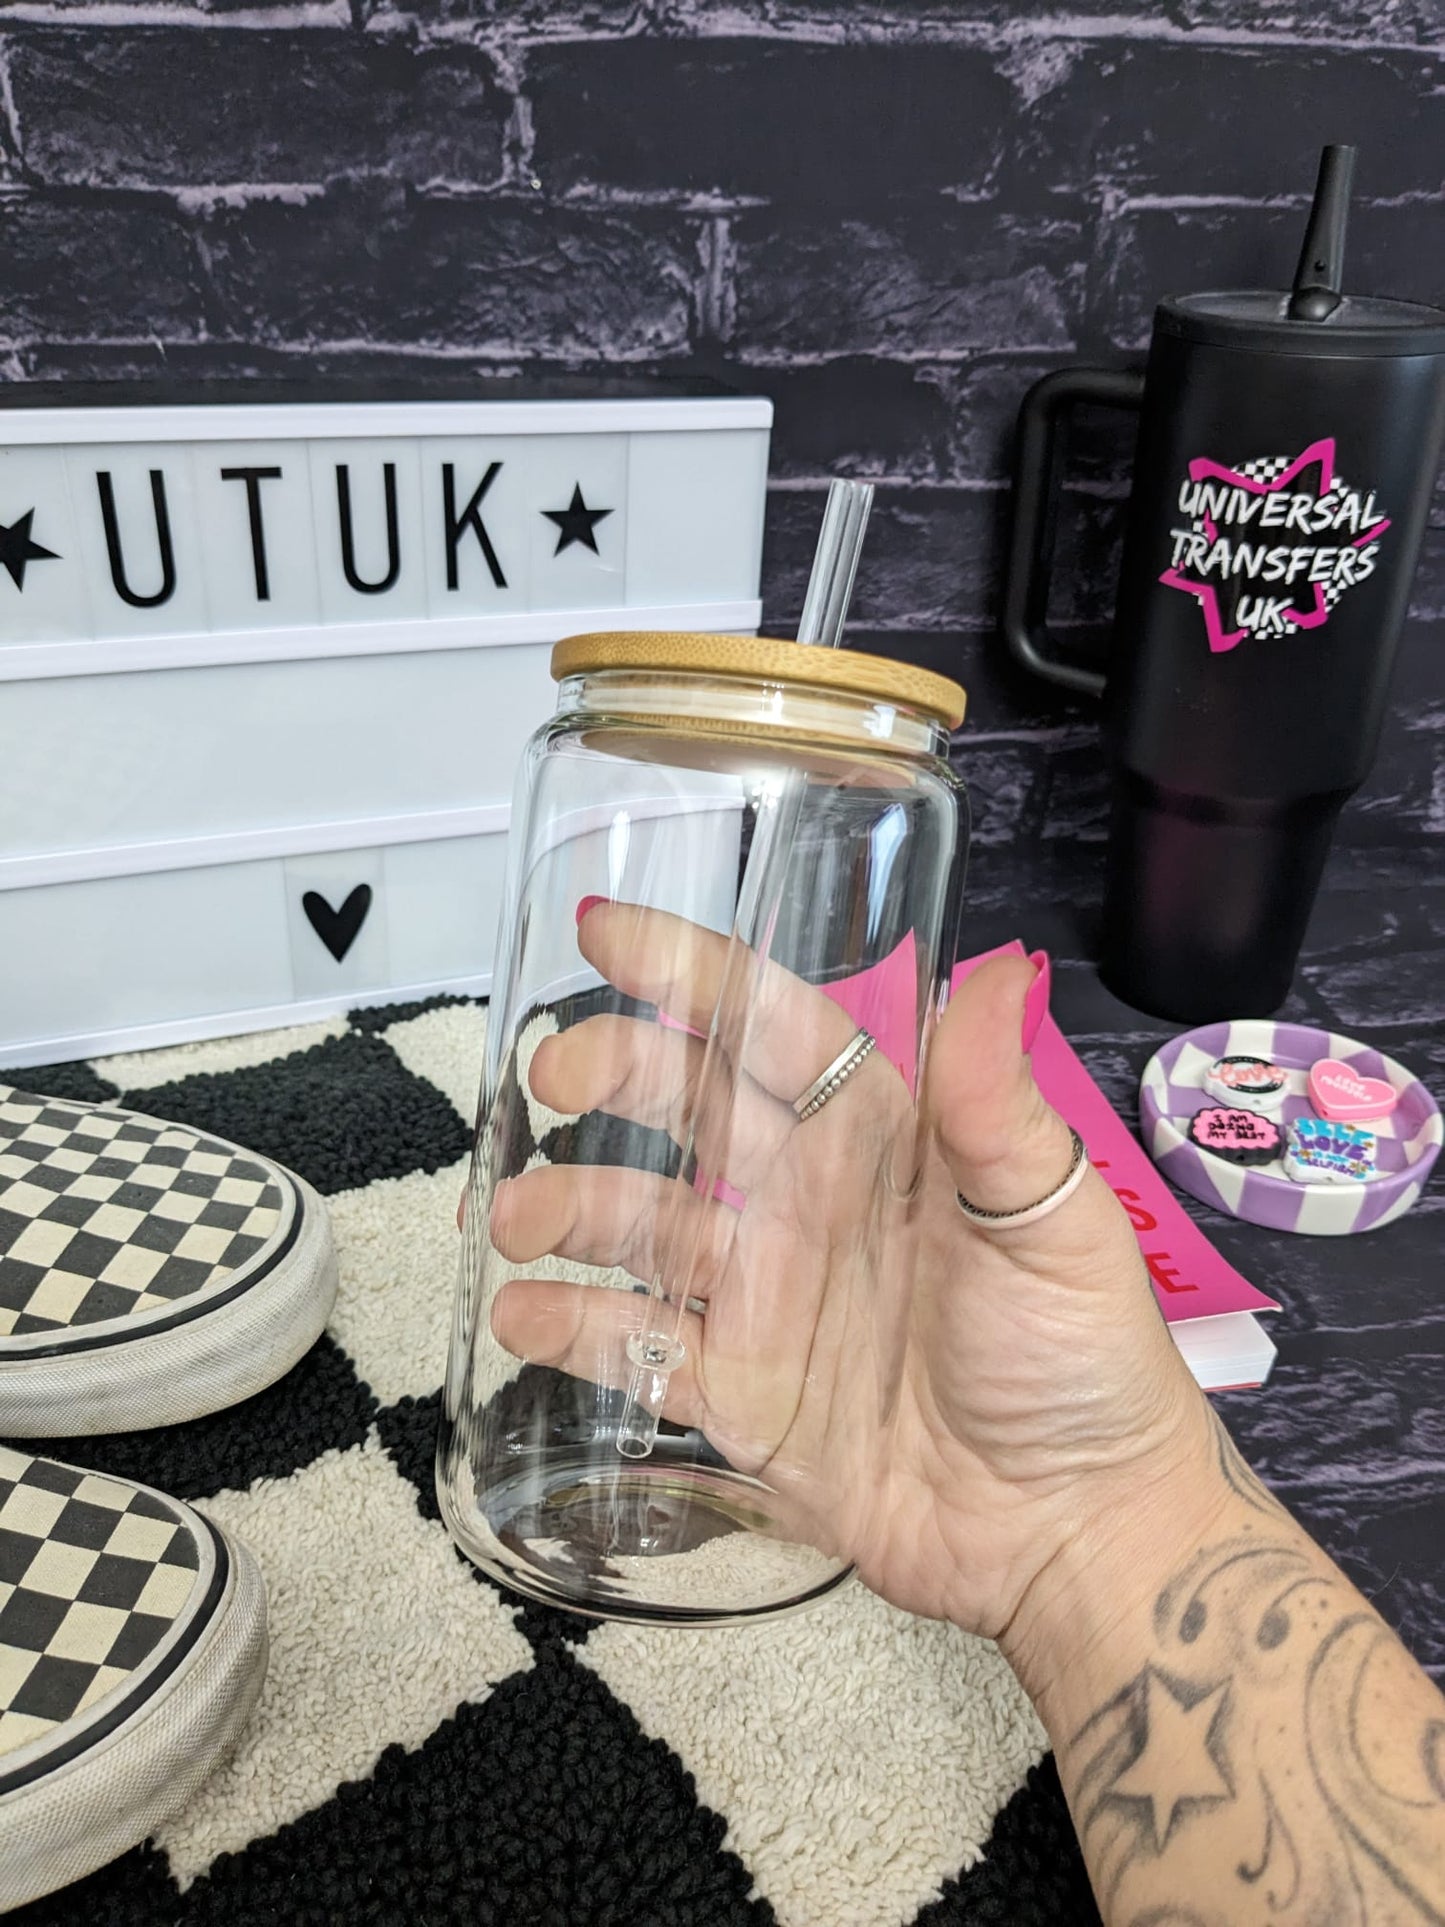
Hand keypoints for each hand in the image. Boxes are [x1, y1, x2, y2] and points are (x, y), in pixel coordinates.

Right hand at [487, 903, 1216, 1636]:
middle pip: (687, 1111)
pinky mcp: (741, 1394)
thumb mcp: (1052, 1222)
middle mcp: (808, 1202)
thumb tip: (999, 973)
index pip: (771, 1029)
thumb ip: (998, 1107)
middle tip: (553, 1082)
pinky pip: (638, 1350)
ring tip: (511, 1214)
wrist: (1072, 1531)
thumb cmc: (1084, 1363)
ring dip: (568, 1207)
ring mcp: (766, 1297)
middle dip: (613, 1080)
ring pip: (642, 1226)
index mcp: (879, 1138)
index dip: (690, 974)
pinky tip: (522, 1315)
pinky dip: (573, 1329)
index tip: (606, 935)